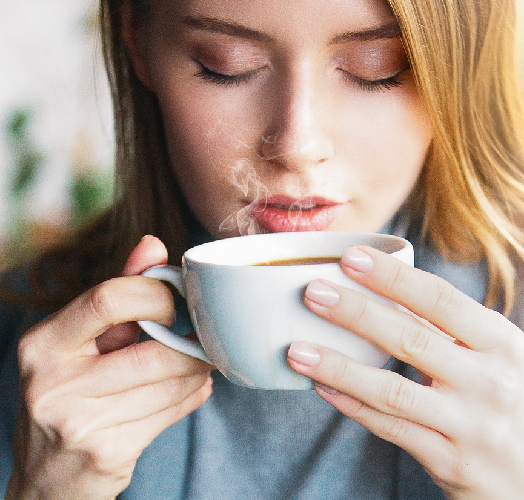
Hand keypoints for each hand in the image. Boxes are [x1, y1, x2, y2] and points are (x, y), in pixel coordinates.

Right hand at [7, 236, 212, 499]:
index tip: (175, 304)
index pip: (109, 298)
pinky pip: (172, 413)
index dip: (157, 296)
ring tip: (199, 365)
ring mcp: (77, 422)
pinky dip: (192, 397)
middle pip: (152, 351)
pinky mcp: (106, 453)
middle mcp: (51, 382)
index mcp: (43, 343)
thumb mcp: (80, 343)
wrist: (48, 480)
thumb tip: (153, 244)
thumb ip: (117, 291)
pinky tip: (192, 390)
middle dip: (190, 346)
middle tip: (203, 340)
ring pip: (169, 383)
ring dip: (197, 372)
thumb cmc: (71, 396)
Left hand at [287, 246, 523, 499]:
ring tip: (297, 349)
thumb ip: (451, 328)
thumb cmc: (504, 406)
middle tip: (312, 293)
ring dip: (339, 367)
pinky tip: (322, 388)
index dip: (392, 277)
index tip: (350, 256)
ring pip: (392, 389)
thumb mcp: (495, 360)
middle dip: (356, 312)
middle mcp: (493, 380)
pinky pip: (390, 427)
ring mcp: (472, 424)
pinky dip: (351, 406)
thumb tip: (385, 287)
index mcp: (502, 342)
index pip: (440, 299)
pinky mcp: (451, 461)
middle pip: (412, 337)